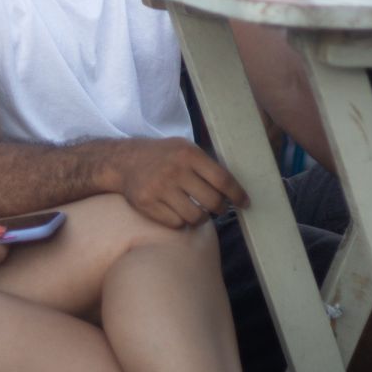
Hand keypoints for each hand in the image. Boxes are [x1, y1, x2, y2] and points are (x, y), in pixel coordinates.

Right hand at [109, 137, 247, 228]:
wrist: (125, 160)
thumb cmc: (163, 156)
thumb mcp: (184, 148)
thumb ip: (207, 164)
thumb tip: (235, 188)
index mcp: (188, 154)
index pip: (222, 179)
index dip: (238, 194)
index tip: (245, 203)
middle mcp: (175, 170)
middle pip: (212, 202)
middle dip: (219, 208)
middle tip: (218, 207)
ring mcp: (160, 188)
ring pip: (195, 217)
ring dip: (200, 217)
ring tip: (196, 209)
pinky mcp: (148, 204)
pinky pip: (176, 224)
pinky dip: (180, 221)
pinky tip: (177, 210)